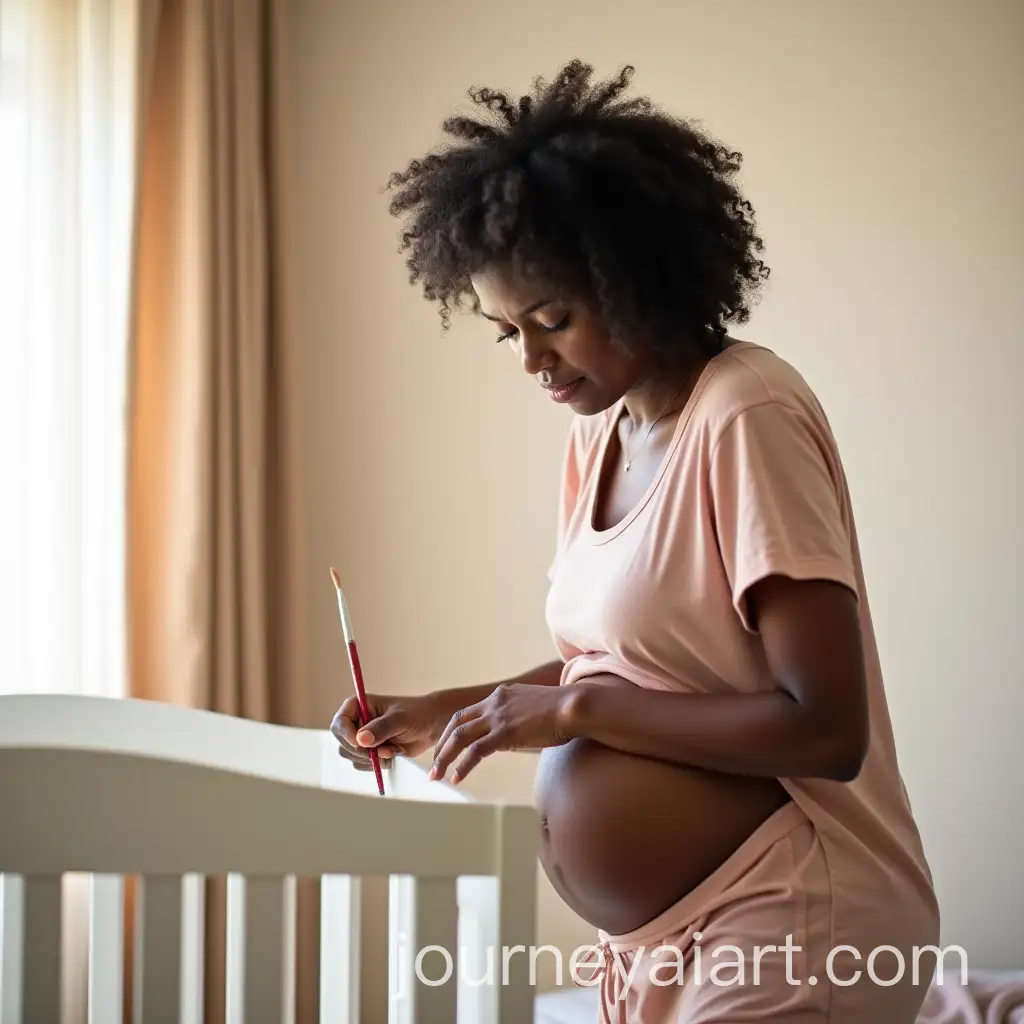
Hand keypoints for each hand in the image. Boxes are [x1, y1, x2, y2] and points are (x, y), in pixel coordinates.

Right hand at [331, 691, 453, 770]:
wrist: (431, 726)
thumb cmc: (417, 714)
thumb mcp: (400, 719)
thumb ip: (381, 728)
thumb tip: (361, 739)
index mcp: (358, 705)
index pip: (340, 722)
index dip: (346, 735)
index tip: (360, 743)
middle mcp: (356, 722)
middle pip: (342, 743)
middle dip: (362, 750)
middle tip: (382, 749)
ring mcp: (361, 738)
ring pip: (351, 756)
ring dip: (371, 758)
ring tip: (392, 749)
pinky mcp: (369, 752)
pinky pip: (362, 764)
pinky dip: (377, 764)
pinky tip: (392, 754)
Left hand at [428, 682, 575, 783]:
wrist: (575, 706)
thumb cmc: (565, 710)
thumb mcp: (535, 708)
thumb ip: (521, 717)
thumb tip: (521, 733)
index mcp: (501, 695)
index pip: (469, 712)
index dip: (454, 729)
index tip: (447, 745)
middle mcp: (495, 703)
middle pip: (457, 722)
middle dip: (442, 743)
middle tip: (434, 762)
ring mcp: (498, 717)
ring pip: (459, 737)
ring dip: (445, 757)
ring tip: (437, 775)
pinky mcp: (504, 732)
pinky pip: (475, 751)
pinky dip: (463, 765)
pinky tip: (457, 777)